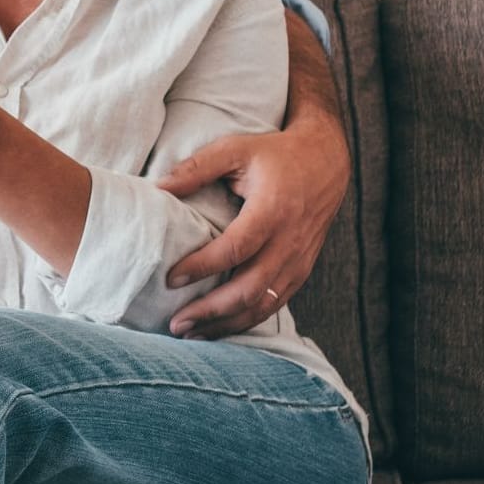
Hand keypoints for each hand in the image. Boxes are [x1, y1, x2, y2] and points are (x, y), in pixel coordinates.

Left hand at [159, 106, 350, 337]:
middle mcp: (290, 242)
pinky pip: (275, 303)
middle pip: (250, 289)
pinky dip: (247, 320)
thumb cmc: (275, 154)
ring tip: (191, 333)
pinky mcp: (302, 270)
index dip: (202, 267)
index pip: (235, 249)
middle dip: (211, 311)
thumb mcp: (235, 150)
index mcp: (273, 211)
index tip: (171, 279)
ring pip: (263, 304)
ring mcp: (299, 260)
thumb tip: (156, 188)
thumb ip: (195, 168)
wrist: (327, 162)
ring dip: (227, 323)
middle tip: (176, 323)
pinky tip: (220, 327)